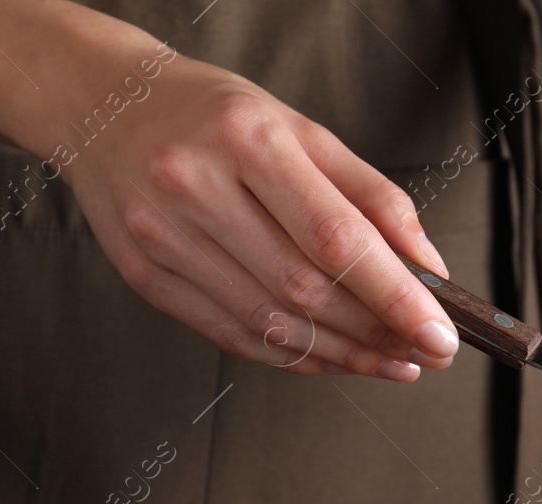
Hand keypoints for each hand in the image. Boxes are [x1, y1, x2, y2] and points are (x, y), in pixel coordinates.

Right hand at [56, 50, 459, 379]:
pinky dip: (292, 356)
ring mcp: (163, 237)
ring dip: (342, 355)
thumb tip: (428, 266)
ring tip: (389, 362)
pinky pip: (233, 335)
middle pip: (306, 289)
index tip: (440, 332)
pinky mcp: (146, 276)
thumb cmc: (210, 114)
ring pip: (271, 323)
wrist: (102, 105)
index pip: (337, 238)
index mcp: (247, 139)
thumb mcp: (299, 128)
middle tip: (424, 352)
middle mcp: (197, 187)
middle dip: (377, 332)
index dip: (396, 296)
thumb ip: (370, 195)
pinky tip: (332, 359)